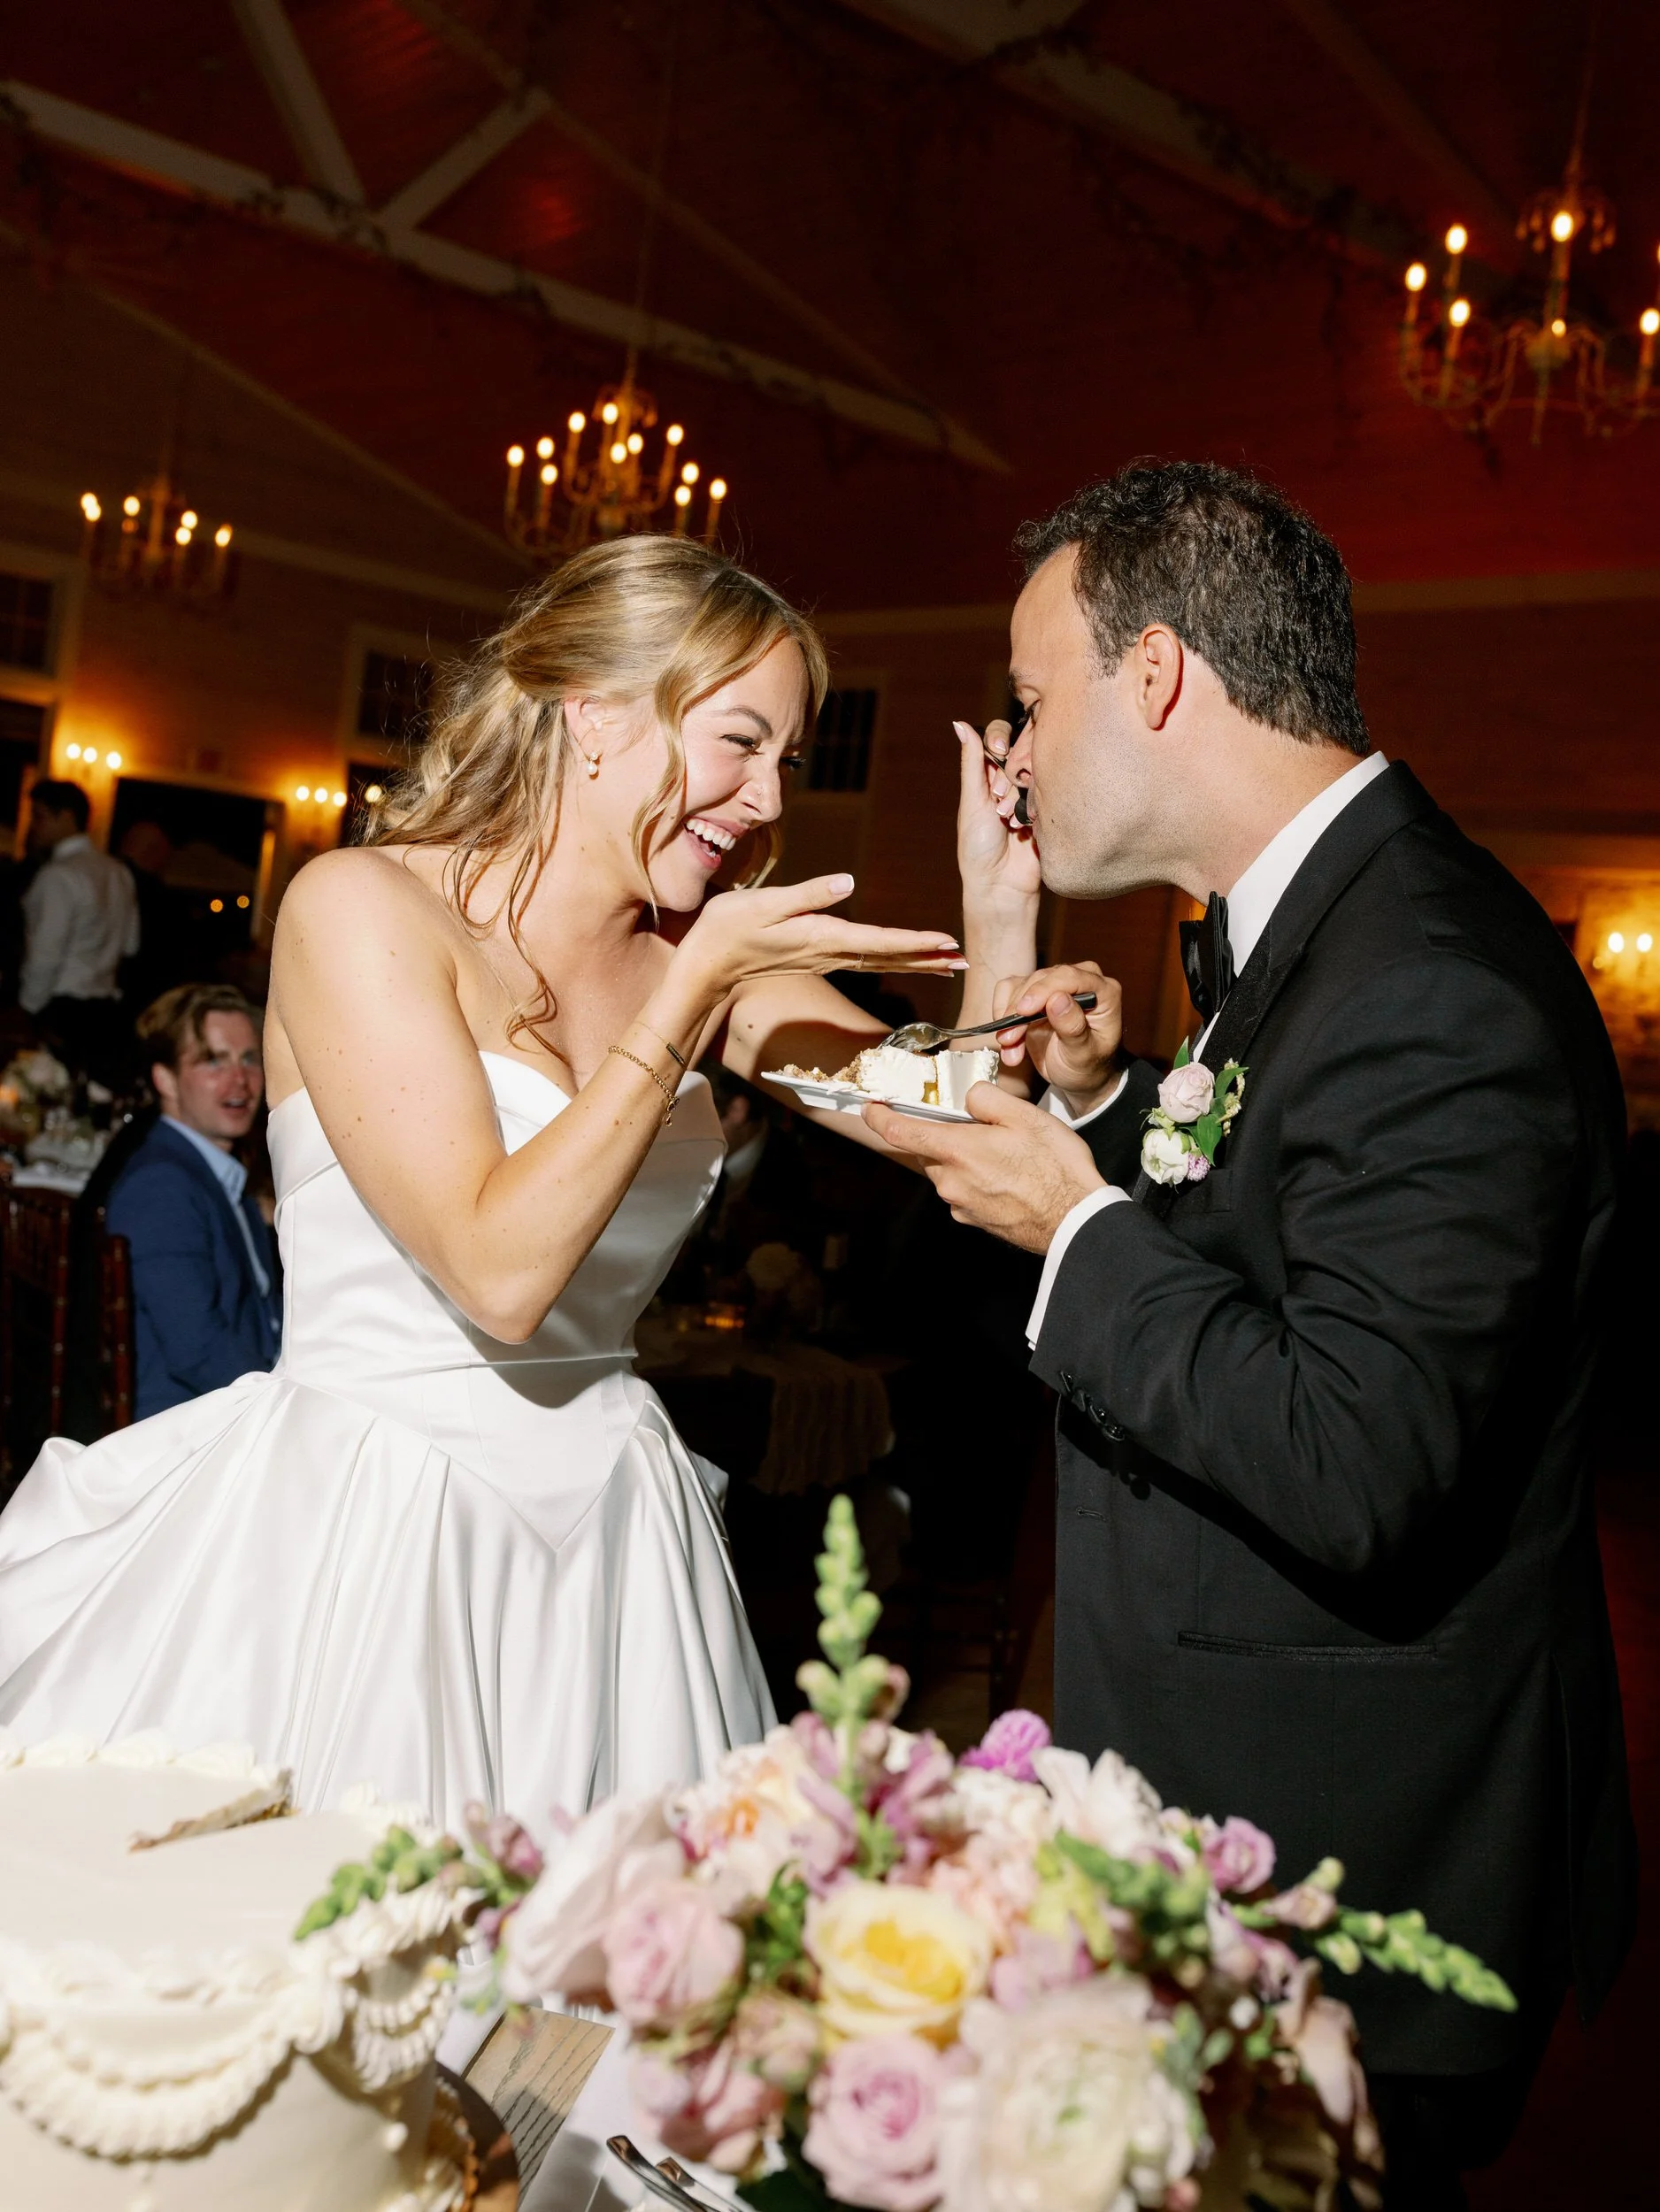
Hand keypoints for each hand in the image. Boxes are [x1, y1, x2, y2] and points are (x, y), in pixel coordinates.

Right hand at [675, 875, 964, 1005]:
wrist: (707, 964)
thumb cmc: (728, 928)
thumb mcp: (765, 903)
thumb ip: (808, 893)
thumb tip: (847, 882)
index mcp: (822, 937)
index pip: (880, 941)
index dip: (917, 942)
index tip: (948, 943)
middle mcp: (830, 952)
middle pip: (890, 957)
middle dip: (930, 959)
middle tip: (967, 959)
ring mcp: (825, 958)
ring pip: (881, 961)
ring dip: (916, 962)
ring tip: (949, 963)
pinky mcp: (817, 956)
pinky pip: (866, 960)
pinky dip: (893, 959)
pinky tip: (905, 959)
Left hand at [863, 1081, 1104, 1252]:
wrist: (1076, 1220)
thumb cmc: (1055, 1167)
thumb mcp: (1025, 1115)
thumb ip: (986, 1099)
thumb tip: (966, 1098)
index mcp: (956, 1150)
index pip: (900, 1132)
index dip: (879, 1117)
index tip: (870, 1107)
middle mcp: (950, 1181)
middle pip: (930, 1150)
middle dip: (947, 1134)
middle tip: (983, 1127)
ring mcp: (960, 1205)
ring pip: (949, 1170)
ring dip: (966, 1158)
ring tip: (1007, 1155)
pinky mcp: (974, 1220)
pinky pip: (964, 1191)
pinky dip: (978, 1179)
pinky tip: (1009, 1177)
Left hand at [956, 718, 1041, 926]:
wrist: (1002, 885)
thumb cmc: (978, 847)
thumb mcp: (972, 801)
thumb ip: (972, 762)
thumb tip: (959, 723)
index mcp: (987, 774)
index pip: (997, 736)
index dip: (999, 738)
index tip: (998, 748)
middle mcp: (1011, 780)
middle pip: (1020, 750)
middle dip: (1009, 773)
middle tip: (998, 800)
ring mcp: (1033, 794)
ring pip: (1036, 770)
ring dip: (1018, 796)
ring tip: (1008, 821)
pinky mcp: (1051, 809)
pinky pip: (1052, 790)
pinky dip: (1035, 807)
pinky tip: (1025, 827)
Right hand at [992, 960, 1123, 1109]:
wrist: (1079, 1075)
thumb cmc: (1088, 1066)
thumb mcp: (1084, 1055)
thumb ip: (1073, 1027)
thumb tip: (1058, 999)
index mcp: (1103, 991)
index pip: (1069, 977)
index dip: (1043, 990)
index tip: (1022, 1012)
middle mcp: (1080, 980)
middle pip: (1041, 979)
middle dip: (1019, 1010)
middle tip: (1008, 1041)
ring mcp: (1056, 984)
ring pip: (1021, 985)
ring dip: (1009, 1018)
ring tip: (1010, 1049)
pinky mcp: (1035, 992)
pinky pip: (1009, 991)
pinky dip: (1002, 1016)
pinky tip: (1008, 1040)